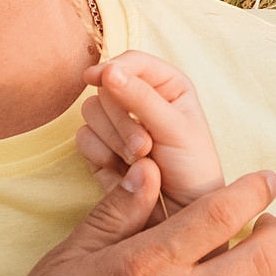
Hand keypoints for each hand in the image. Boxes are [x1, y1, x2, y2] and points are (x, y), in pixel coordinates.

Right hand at [78, 51, 225, 216]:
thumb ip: (141, 98)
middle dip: (122, 120)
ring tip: (139, 160)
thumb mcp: (174, 129)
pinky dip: (100, 154)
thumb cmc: (192, 168)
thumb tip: (107, 70)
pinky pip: (83, 138)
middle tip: (144, 147)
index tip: (97, 77)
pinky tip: (121, 169)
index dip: (114, 68)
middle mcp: (139, 99)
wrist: (181, 213)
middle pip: (107, 88)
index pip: (132, 62)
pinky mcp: (101, 148)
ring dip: (113, 139)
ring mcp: (118, 124)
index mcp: (167, 85)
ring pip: (90, 112)